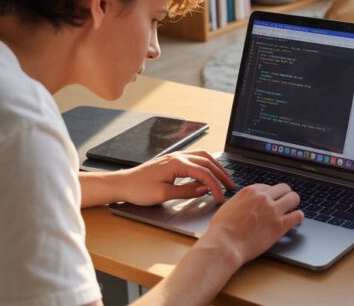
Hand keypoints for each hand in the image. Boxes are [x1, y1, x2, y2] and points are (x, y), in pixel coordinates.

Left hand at [119, 150, 234, 204]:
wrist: (122, 184)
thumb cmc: (138, 189)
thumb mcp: (164, 195)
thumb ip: (187, 191)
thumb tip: (204, 189)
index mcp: (177, 163)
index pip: (204, 173)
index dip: (215, 186)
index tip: (221, 197)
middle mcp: (178, 156)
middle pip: (207, 162)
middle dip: (221, 174)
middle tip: (231, 186)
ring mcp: (175, 157)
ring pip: (202, 157)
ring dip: (215, 167)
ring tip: (223, 178)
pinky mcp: (172, 161)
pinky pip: (195, 158)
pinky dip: (206, 164)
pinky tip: (208, 173)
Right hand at [197, 183, 303, 266]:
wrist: (225, 244)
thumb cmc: (221, 229)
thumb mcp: (229, 206)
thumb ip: (242, 201)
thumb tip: (246, 203)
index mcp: (250, 191)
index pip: (269, 187)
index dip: (271, 194)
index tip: (272, 200)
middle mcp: (263, 197)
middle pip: (284, 188)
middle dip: (285, 195)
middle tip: (285, 203)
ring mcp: (273, 210)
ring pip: (294, 198)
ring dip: (294, 204)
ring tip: (292, 211)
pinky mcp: (280, 225)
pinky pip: (298, 216)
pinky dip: (299, 218)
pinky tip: (296, 222)